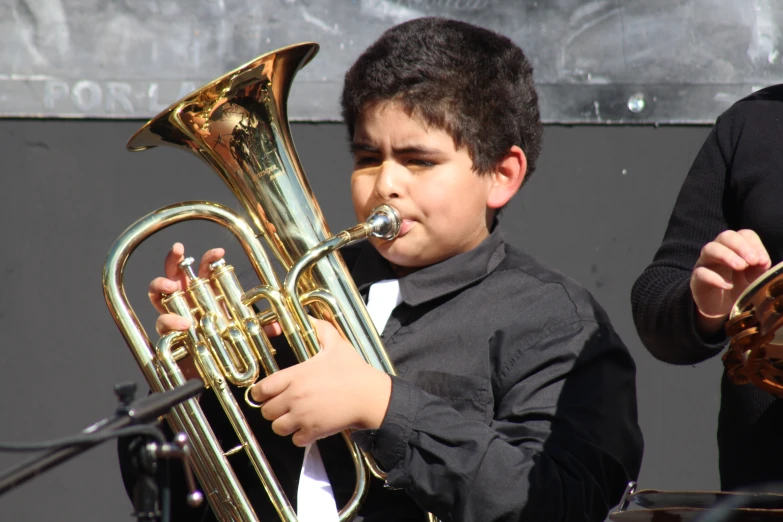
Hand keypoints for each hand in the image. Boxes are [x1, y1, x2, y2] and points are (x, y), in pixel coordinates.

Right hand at [147, 243, 282, 336]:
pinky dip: (169, 321)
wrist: (211, 369)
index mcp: (206, 292)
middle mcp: (187, 298)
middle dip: (174, 258)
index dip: (210, 258)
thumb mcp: (245, 332)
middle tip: (179, 250)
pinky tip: (182, 324)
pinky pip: (162, 322)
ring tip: (172, 287)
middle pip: (174, 271)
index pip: (205, 269)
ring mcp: (174, 312)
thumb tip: (276, 327)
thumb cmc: (224, 342)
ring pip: (158, 291)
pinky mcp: (167, 331)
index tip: (220, 253)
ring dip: (161, 283)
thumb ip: (259, 327)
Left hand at [249, 318, 391, 446]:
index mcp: (296, 376)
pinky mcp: (314, 431)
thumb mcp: (336, 343)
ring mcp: (303, 416)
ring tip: (294, 418)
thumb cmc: (354, 370)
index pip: (261, 389)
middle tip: (283, 406)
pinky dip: (299, 436)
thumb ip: (320, 328)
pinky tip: (308, 428)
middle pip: (266, 411)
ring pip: (277, 427)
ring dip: (284, 424)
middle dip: (273, 409)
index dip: (260, 393)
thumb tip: (311, 318)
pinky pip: (295, 440)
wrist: (370, 395)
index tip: (265, 394)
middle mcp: (295, 397)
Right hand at [691, 229, 770, 334]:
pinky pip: (701, 273)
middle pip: (725, 236)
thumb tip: (763, 260)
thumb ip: (760, 267)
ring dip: (727, 256)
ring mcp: (705, 263)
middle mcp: (719, 251)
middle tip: (752, 261)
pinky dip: (715, 278)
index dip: (754, 244)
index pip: (743, 234)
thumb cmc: (740, 287)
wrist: (722, 308)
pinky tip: (728, 286)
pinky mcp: (697, 279)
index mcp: (735, 248)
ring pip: (710, 249)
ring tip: (740, 267)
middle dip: (740, 246)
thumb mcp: (755, 277)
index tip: (762, 261)